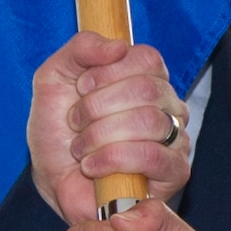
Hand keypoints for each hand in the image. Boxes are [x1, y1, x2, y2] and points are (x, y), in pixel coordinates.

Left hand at [29, 33, 190, 223]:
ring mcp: (176, 139)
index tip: (81, 89)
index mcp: (147, 78)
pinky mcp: (175, 172)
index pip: (147, 59)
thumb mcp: (54, 78)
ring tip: (82, 149)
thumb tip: (117, 47)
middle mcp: (168, 106)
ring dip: (100, 135)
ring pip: (149, 121)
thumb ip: (81, 48)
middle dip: (97, 107)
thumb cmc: (58, 133)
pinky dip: (112, 159)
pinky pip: (152, 156)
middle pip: (147, 89)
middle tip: (76, 123)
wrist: (54, 183)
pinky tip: (92, 167)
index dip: (107, 73)